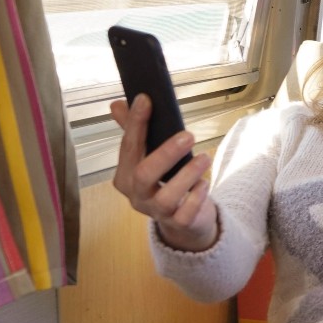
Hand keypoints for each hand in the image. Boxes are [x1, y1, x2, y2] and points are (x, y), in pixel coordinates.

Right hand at [108, 95, 215, 251]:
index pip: (128, 146)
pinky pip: (186, 213)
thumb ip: (135, 133)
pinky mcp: (177, 223)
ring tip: (205, 157)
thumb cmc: (166, 181)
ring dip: (187, 174)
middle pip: (144, 174)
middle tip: (189, 135)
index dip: (136, 122)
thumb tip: (117, 104)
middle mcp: (136, 194)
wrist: (184, 220)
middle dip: (166, 153)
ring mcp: (155, 211)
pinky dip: (197, 196)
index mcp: (126, 175)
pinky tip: (204, 183)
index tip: (146, 99)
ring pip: (167, 196)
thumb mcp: (150, 156)